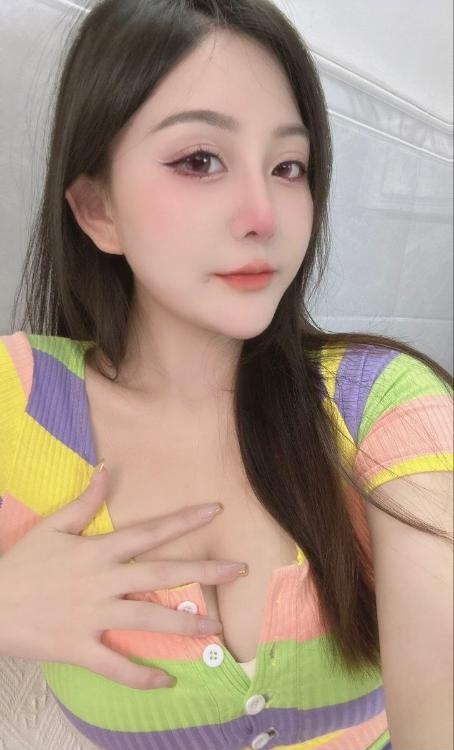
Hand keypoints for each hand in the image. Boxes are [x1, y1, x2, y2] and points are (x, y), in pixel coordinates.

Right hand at [0, 465, 246, 688]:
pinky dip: (141, 676)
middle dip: (202, 570)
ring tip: (216, 628)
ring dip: (184, 623)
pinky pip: (116, 664)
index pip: (149, 531)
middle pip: (160, 573)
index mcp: (98, 551)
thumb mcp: (51, 527)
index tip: (215, 510)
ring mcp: (93, 615)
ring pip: (147, 618)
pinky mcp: (80, 647)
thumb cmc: (22, 564)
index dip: (183, 520)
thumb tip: (105, 472)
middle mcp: (103, 581)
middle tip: (238, 570)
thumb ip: (84, 503)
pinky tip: (166, 681)